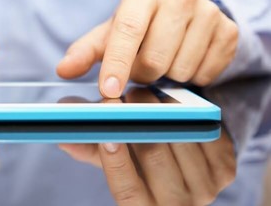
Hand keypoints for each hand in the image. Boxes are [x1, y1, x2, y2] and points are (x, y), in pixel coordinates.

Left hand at [57, 0, 237, 96]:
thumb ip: (86, 52)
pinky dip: (192, 77)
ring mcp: (208, 13)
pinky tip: (186, 60)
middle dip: (143, 73)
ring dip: (167, 76)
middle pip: (154, 60)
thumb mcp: (111, 35)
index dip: (117, 64)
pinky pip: (206, 74)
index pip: (128, 31)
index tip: (109, 91)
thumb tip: (63, 69)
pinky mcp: (228, 31)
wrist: (184, 16)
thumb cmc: (140, 27)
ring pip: (181, 70)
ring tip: (164, 60)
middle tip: (142, 64)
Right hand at [59, 90, 235, 205]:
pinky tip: (172, 101)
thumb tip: (64, 137)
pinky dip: (187, 113)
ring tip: (145, 94)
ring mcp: (205, 188)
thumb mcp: (114, 154)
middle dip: (139, 125)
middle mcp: (176, 205)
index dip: (116, 164)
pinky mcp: (225, 168)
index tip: (106, 134)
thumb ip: (90, 146)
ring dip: (162, 113)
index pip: (128, 194)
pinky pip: (205, 135)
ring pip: (182, 144)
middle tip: (124, 97)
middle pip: (156, 162)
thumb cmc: (139, 155)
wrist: (182, 155)